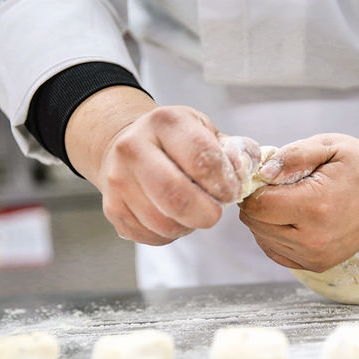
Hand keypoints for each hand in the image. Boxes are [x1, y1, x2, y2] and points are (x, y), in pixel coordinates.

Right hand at [65, 86, 258, 244]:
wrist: (126, 144)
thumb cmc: (177, 142)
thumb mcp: (209, 133)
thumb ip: (236, 152)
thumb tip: (245, 174)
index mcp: (166, 122)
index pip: (203, 161)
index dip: (225, 184)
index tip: (231, 191)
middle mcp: (134, 148)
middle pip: (177, 197)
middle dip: (207, 213)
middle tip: (215, 212)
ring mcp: (118, 180)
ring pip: (163, 223)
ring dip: (188, 225)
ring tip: (193, 210)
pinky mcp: (112, 208)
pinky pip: (151, 235)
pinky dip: (171, 233)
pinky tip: (173, 215)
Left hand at [239, 103, 358, 271]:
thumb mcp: (328, 145)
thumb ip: (292, 156)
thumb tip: (262, 173)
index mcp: (315, 207)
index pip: (257, 207)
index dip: (253, 189)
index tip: (266, 177)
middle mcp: (315, 239)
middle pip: (256, 225)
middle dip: (259, 204)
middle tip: (279, 186)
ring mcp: (317, 256)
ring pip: (263, 240)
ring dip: (267, 220)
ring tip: (291, 201)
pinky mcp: (318, 265)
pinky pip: (276, 253)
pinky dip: (275, 236)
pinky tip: (292, 218)